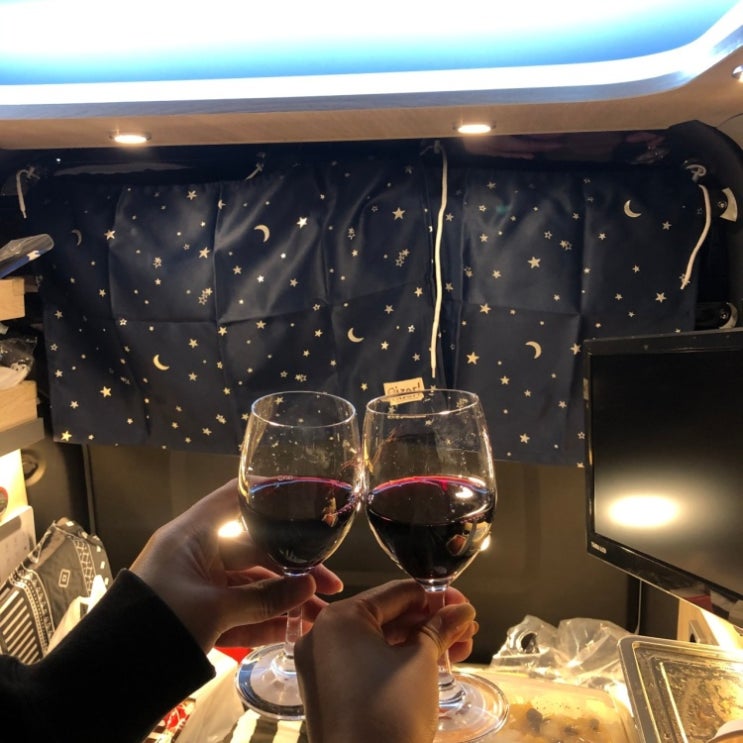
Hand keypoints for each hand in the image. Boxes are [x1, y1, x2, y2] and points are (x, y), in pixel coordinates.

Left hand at [130, 478, 343, 652]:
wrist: (111, 675)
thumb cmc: (156, 624)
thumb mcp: (212, 609)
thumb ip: (264, 598)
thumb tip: (309, 588)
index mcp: (192, 535)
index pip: (235, 499)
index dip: (269, 494)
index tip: (306, 498)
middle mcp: (198, 553)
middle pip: (256, 549)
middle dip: (293, 567)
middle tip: (329, 583)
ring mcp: (201, 584)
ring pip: (252, 584)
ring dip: (285, 598)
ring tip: (320, 614)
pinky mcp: (202, 613)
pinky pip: (241, 609)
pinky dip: (265, 618)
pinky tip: (293, 628)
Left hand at [294, 579, 477, 742]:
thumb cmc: (391, 711)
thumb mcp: (421, 662)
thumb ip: (440, 628)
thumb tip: (462, 610)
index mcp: (339, 619)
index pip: (396, 593)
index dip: (435, 597)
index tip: (463, 605)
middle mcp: (323, 636)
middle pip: (388, 616)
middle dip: (431, 622)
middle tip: (466, 627)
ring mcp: (322, 667)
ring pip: (380, 642)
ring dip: (421, 641)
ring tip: (461, 646)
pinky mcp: (330, 693)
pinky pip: (367, 664)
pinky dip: (399, 661)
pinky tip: (435, 662)